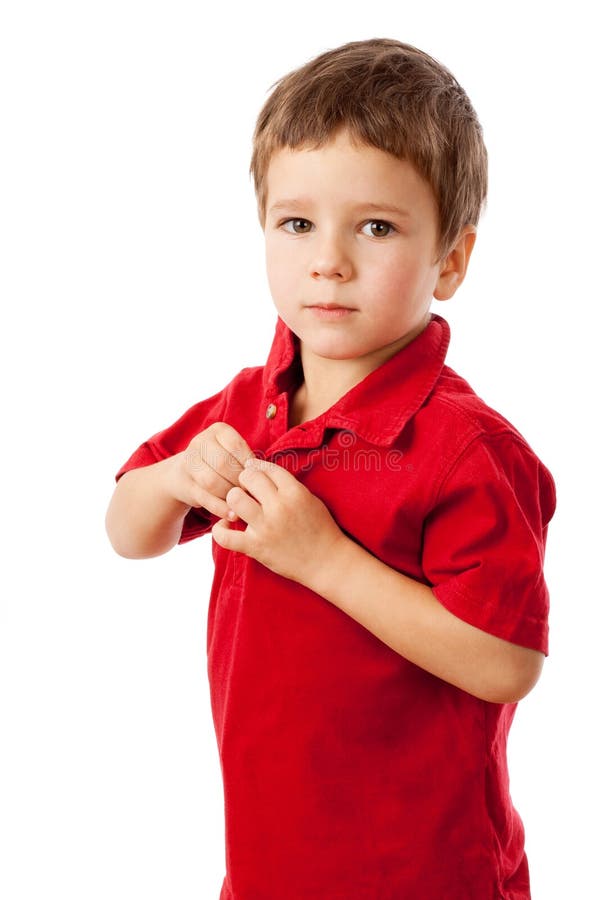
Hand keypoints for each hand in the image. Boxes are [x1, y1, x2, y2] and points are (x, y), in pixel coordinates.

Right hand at [162, 422, 254, 519]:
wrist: (184, 475)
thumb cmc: (220, 463)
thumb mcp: (233, 454)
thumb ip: (246, 461)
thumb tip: (263, 481)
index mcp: (218, 430)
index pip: (236, 447)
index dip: (249, 465)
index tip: (256, 478)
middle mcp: (200, 442)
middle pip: (223, 464)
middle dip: (239, 482)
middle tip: (249, 493)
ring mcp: (188, 463)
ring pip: (212, 482)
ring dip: (230, 495)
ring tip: (242, 503)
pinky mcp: (185, 485)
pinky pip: (205, 498)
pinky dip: (221, 508)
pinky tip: (233, 514)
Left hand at [211, 457, 346, 587]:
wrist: (326, 562)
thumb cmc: (320, 529)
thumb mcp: (310, 499)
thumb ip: (287, 485)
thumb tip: (262, 470)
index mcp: (295, 492)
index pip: (266, 468)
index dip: (256, 468)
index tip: (253, 472)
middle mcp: (279, 507)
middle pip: (248, 477)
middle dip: (244, 480)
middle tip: (246, 490)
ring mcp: (266, 527)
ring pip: (234, 499)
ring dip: (233, 500)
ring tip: (238, 506)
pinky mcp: (256, 547)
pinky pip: (225, 536)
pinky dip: (220, 530)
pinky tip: (225, 526)